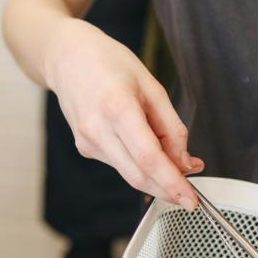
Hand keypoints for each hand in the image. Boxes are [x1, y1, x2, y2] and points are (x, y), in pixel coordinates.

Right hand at [44, 18, 203, 209]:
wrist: (67, 58)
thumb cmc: (109, 63)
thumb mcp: (151, 86)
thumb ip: (171, 127)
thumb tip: (184, 162)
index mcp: (118, 108)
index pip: (149, 159)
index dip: (172, 183)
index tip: (190, 198)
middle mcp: (98, 130)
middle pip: (139, 176)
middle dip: (167, 189)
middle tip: (190, 193)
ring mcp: (88, 142)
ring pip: (130, 174)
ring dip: (156, 177)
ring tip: (175, 162)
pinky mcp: (85, 148)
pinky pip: (119, 164)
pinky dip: (139, 165)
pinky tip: (146, 150)